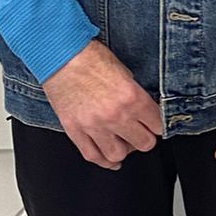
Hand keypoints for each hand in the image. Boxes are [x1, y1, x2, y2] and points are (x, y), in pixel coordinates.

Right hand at [43, 40, 163, 170]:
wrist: (59, 55)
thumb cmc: (89, 58)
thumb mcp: (125, 72)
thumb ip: (135, 95)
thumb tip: (142, 110)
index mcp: (132, 98)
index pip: (157, 125)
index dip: (157, 125)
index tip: (153, 124)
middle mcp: (115, 115)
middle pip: (143, 143)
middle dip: (144, 138)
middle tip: (140, 133)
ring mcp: (94, 125)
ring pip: (118, 155)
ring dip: (124, 150)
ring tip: (123, 143)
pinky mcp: (75, 130)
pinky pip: (92, 155)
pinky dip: (103, 161)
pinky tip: (108, 159)